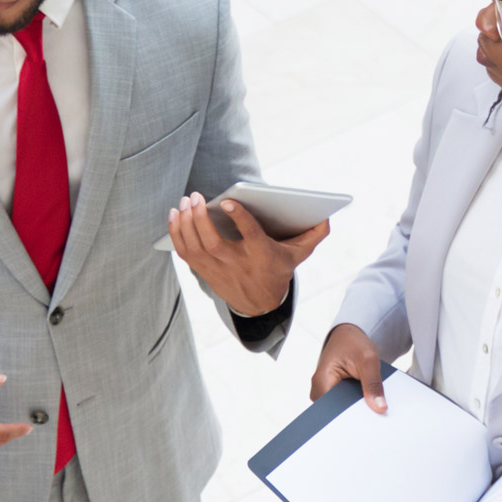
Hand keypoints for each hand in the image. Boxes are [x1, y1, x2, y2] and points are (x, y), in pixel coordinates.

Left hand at [167, 192, 327, 319]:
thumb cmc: (277, 270)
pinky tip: (175, 215)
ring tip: (185, 202)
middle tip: (196, 196)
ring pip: (195, 247)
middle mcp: (237, 263)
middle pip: (213, 242)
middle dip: (201, 218)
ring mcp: (217, 269)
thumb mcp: (298, 255)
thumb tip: (326, 217)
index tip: (228, 201)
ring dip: (186, 224)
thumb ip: (313, 235)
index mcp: (261, 255)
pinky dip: (177, 234)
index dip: (239, 218)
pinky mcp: (204, 271)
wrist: (260, 305)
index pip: (249, 235)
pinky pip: (185, 253)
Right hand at [310, 322, 386, 411]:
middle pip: (337, 412)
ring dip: (357, 407)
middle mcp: (319, 389)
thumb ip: (373, 385)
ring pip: (341, 409)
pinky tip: (367, 400)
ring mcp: (324, 392)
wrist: (348, 335)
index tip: (369, 418)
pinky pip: (344, 404)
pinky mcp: (331, 392)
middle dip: (356, 413)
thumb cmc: (354, 343)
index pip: (333, 410)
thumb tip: (380, 408)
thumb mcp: (368, 360)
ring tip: (372, 402)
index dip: (352, 416)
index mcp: (322, 381)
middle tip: (376, 410)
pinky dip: (356, 403)